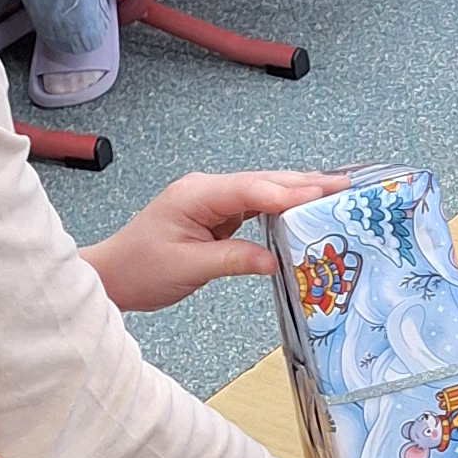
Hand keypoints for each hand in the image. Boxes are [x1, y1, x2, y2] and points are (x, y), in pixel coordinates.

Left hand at [88, 167, 344, 309]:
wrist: (112, 275)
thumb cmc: (139, 270)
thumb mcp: (188, 267)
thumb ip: (234, 259)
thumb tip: (275, 260)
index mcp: (197, 195)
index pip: (252, 189)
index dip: (290, 191)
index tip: (323, 193)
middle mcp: (206, 190)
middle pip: (263, 181)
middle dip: (304, 183)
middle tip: (345, 185)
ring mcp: (211, 200)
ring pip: (262, 190)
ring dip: (296, 192)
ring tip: (335, 192)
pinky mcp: (215, 214)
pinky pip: (254, 206)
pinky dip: (280, 207)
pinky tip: (303, 209)